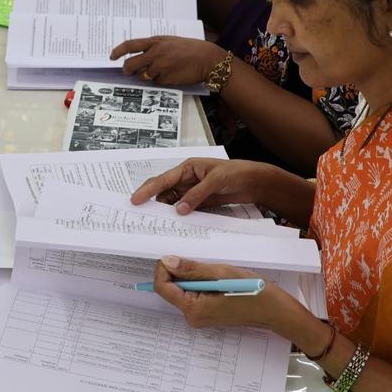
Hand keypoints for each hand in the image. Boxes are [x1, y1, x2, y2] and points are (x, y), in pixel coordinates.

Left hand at [109, 35, 221, 86]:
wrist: (207, 59)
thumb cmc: (189, 49)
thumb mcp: (169, 42)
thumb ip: (154, 47)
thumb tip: (139, 58)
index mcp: (156, 41)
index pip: (130, 45)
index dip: (118, 51)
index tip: (112, 57)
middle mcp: (155, 53)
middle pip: (131, 65)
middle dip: (127, 70)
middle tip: (129, 72)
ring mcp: (160, 67)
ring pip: (144, 75)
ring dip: (149, 75)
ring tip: (164, 69)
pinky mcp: (166, 79)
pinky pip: (156, 82)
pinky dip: (160, 81)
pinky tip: (172, 75)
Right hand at [129, 157, 275, 213]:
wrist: (255, 182)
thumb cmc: (237, 173)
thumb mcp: (216, 181)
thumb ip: (197, 194)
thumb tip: (179, 209)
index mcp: (188, 168)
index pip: (163, 179)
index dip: (148, 189)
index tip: (136, 200)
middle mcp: (187, 179)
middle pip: (163, 191)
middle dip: (151, 201)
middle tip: (140, 213)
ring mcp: (192, 191)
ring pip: (172, 202)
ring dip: (165, 211)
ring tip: (156, 222)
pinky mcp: (199, 202)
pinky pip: (184, 210)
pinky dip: (178, 217)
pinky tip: (174, 224)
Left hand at [150, 256, 301, 335]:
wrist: (275, 311)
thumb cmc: (252, 292)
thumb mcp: (222, 274)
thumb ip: (192, 269)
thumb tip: (167, 261)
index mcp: (193, 309)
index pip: (163, 287)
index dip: (163, 269)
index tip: (174, 255)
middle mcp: (193, 317)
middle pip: (171, 289)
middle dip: (179, 271)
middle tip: (199, 260)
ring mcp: (199, 317)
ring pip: (183, 290)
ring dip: (191, 276)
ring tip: (212, 270)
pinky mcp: (206, 314)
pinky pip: (194, 294)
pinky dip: (199, 282)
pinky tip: (215, 278)